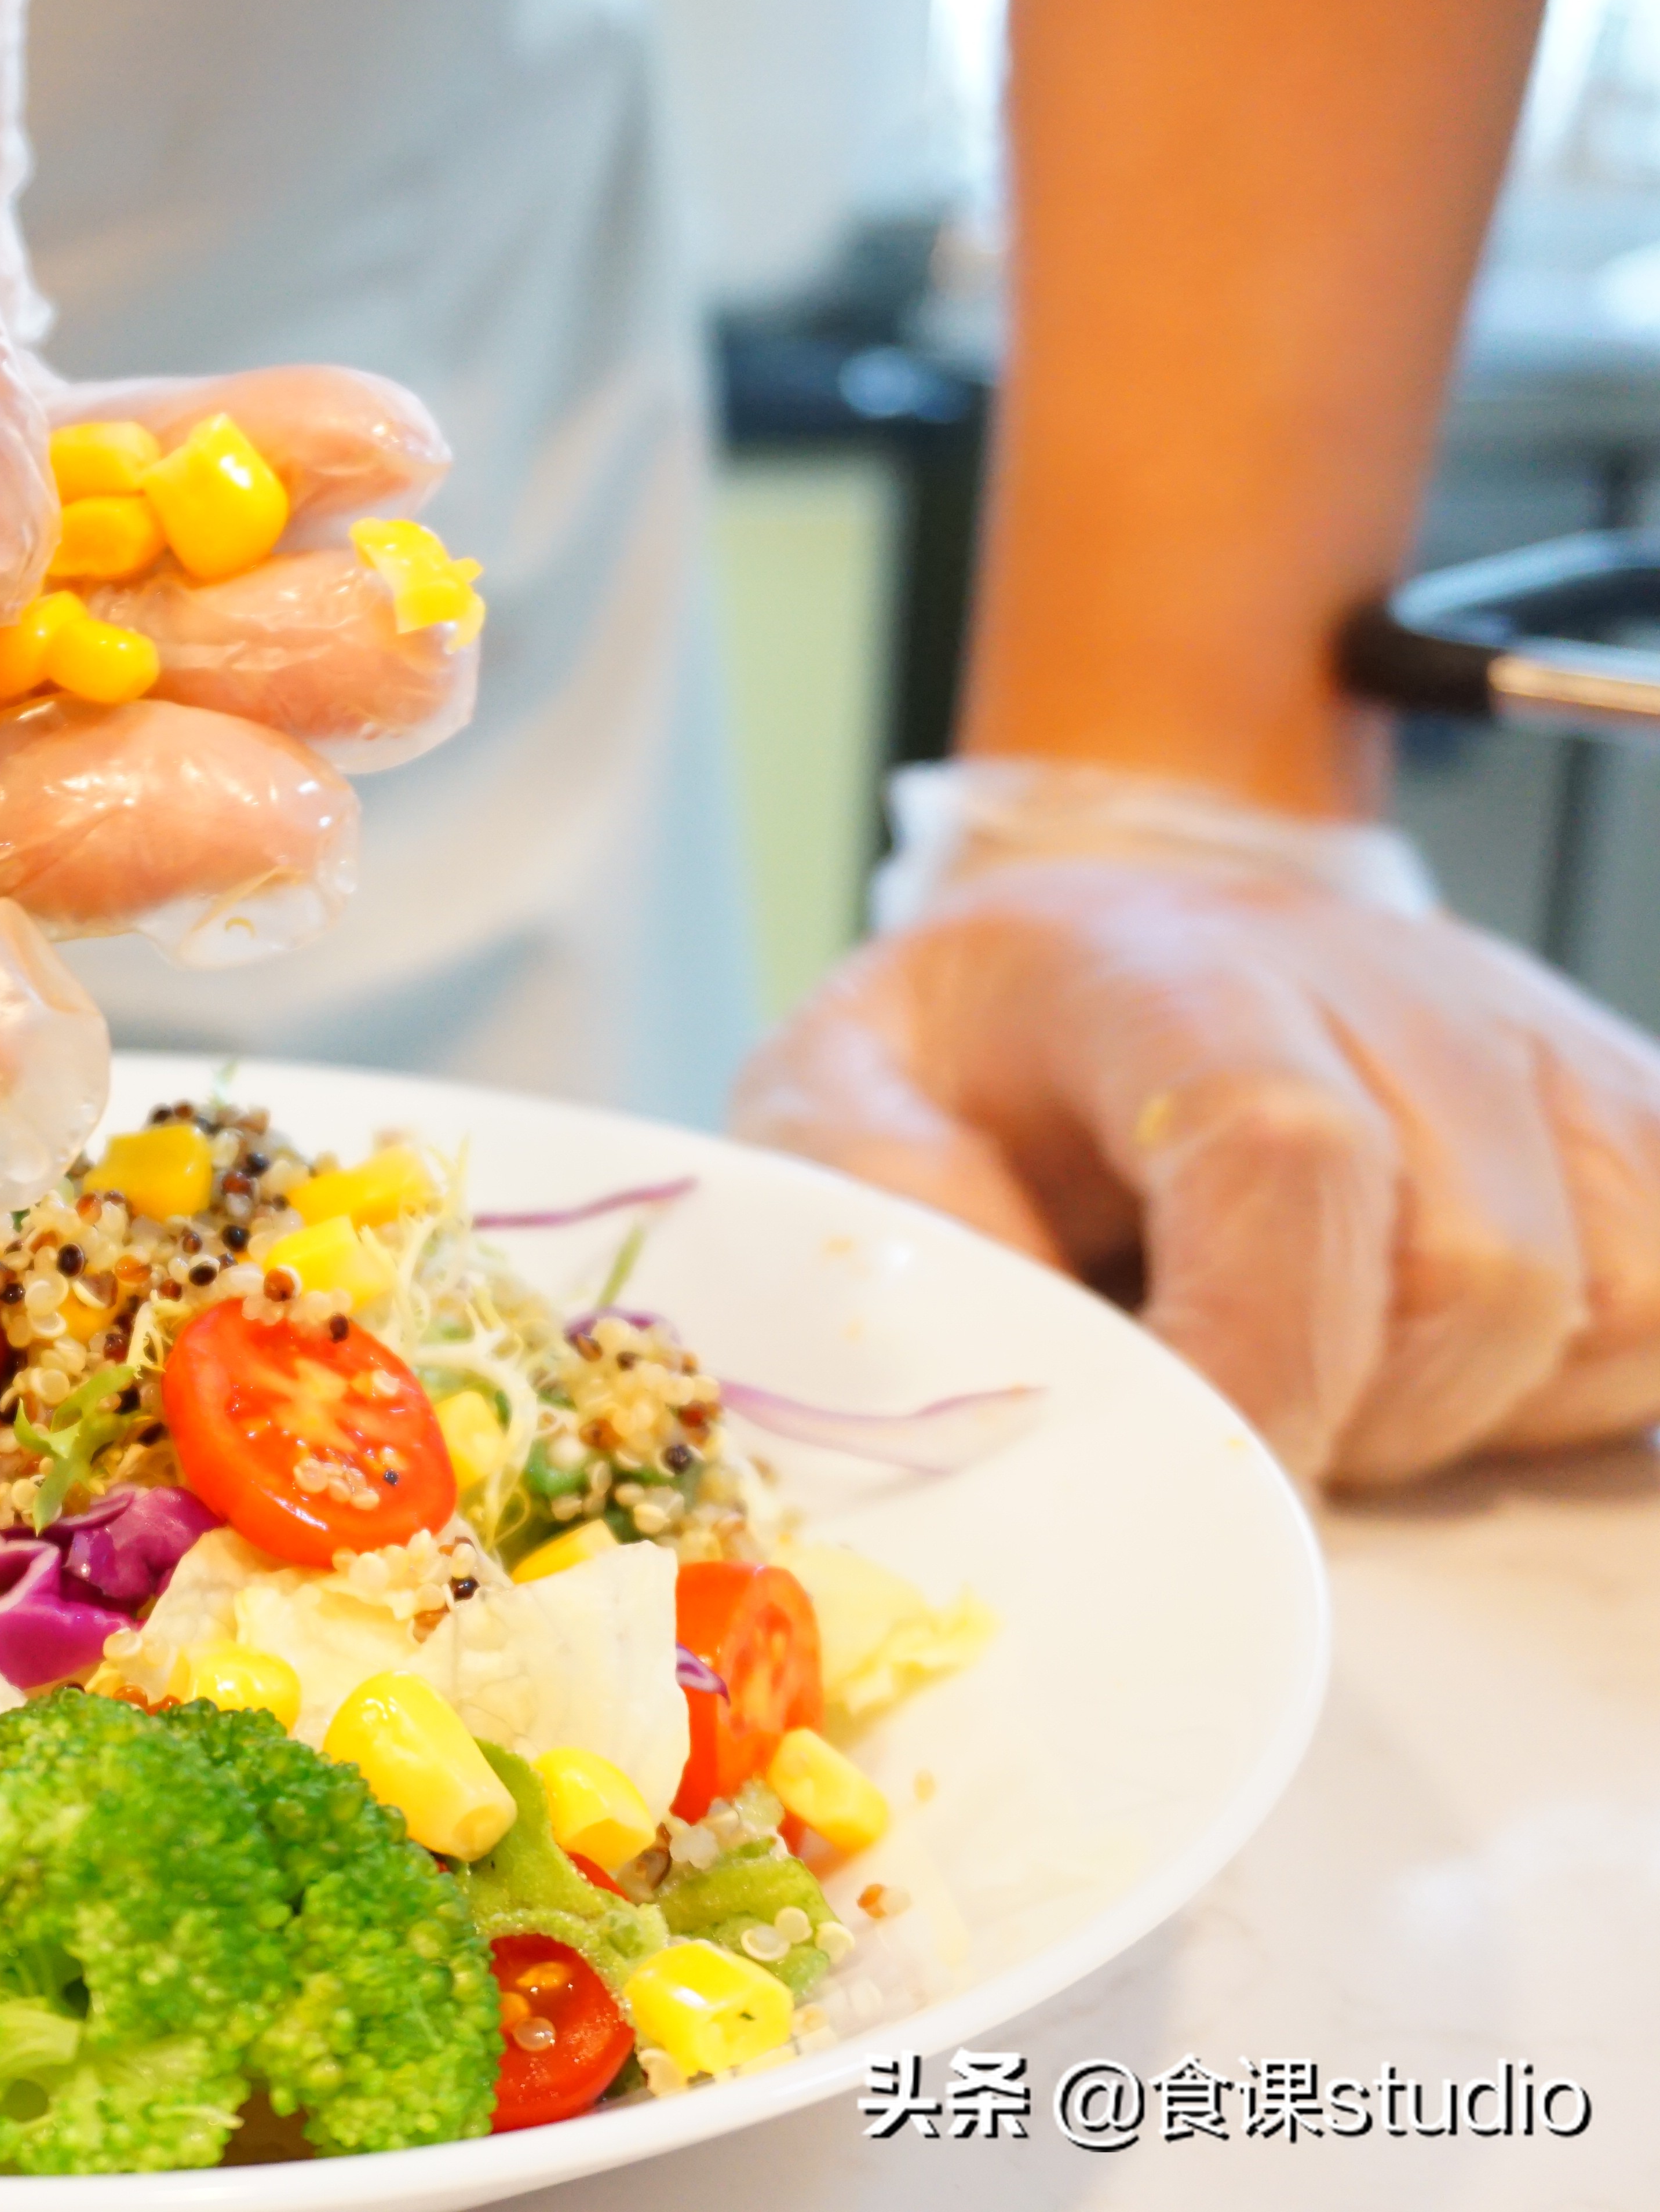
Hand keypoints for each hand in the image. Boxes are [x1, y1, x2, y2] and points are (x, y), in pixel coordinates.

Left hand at [738, 858, 1659, 1488]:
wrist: (1081, 942)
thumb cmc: (960, 1051)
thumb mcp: (829, 1099)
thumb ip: (883, 1207)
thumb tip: (1015, 1351)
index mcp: (1167, 966)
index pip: (1288, 1155)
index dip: (1262, 1356)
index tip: (1193, 1468)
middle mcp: (1381, 976)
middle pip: (1476, 1267)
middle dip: (1354, 1413)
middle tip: (1226, 1411)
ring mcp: (1524, 1034)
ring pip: (1603, 1307)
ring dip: (1456, 1407)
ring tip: (1313, 1375)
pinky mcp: (1613, 1104)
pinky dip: (1561, 1387)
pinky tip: (1421, 1362)